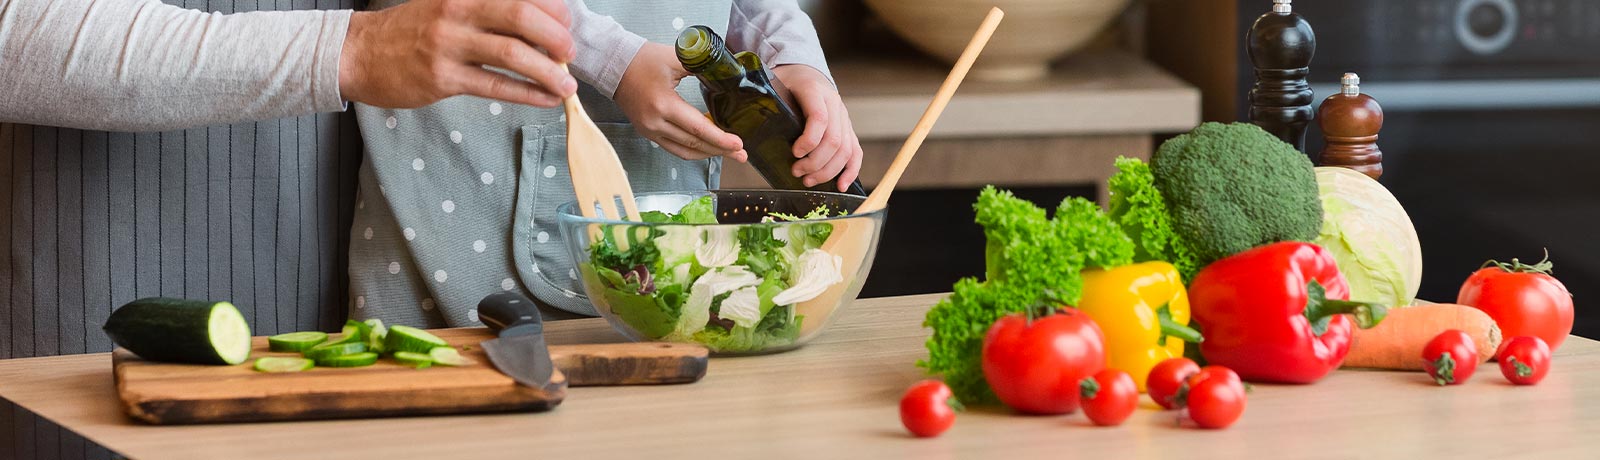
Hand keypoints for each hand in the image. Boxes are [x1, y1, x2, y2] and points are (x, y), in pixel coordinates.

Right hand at [339, 0, 577, 107]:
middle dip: (556, 37)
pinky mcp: (443, 79)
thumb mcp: (447, 5)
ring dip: (548, 72)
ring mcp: (449, 46)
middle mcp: (457, 12)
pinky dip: (527, 94)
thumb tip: (537, 21)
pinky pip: (496, 87)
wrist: (359, 53)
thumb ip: (486, 10)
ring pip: (512, 56)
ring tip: (567, 85)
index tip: (568, 23)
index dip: (553, 9)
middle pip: (522, 18)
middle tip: (571, 53)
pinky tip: (545, 99)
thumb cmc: (410, 30)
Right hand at [614, 43, 746, 161]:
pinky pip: (673, 148)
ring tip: (728, 153)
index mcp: (663, 104)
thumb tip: (725, 74)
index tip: (738, 145)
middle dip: (720, 150)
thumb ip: (701, 66)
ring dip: (707, 154)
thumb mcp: (676, 58)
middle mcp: (655, 122)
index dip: (720, 139)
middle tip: (741, 154)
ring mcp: (649, 130)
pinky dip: (692, 150)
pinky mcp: (647, 132)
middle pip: (694, 144)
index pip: (698, 128)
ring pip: (684, 151)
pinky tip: (706, 147)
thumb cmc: (642, 59)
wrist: (614, 65)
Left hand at [774, 65, 862, 191]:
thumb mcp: (774, 86)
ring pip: (845, 149)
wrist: (806, 72)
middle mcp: (834, 104)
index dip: (809, 140)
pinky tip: (841, 186)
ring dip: (828, 171)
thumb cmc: (786, 83)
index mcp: (814, 91)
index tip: (795, 153)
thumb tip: (748, 131)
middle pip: (834, 139)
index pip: (819, 118)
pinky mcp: (848, 129)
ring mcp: (844, 117)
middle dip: (815, 162)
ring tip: (808, 180)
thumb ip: (767, 104)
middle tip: (797, 172)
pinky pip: (855, 152)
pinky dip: (850, 171)